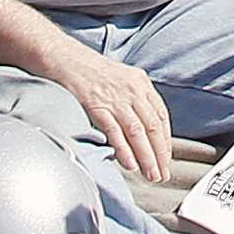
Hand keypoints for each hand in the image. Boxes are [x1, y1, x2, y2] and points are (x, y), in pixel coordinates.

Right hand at [43, 40, 178, 186]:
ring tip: (151, 175)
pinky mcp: (97, 105)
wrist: (66, 58)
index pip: (161, 117)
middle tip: (163, 175)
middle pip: (153, 127)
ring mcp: (115, 98)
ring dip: (146, 157)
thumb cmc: (91, 72)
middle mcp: (133, 90)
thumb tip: (141, 130)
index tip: (167, 160)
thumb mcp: (121, 80)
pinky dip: (124, 150)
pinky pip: (115, 131)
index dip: (165, 141)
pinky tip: (130, 165)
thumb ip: (133, 101)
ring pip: (138, 132)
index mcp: (141, 83)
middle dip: (160, 154)